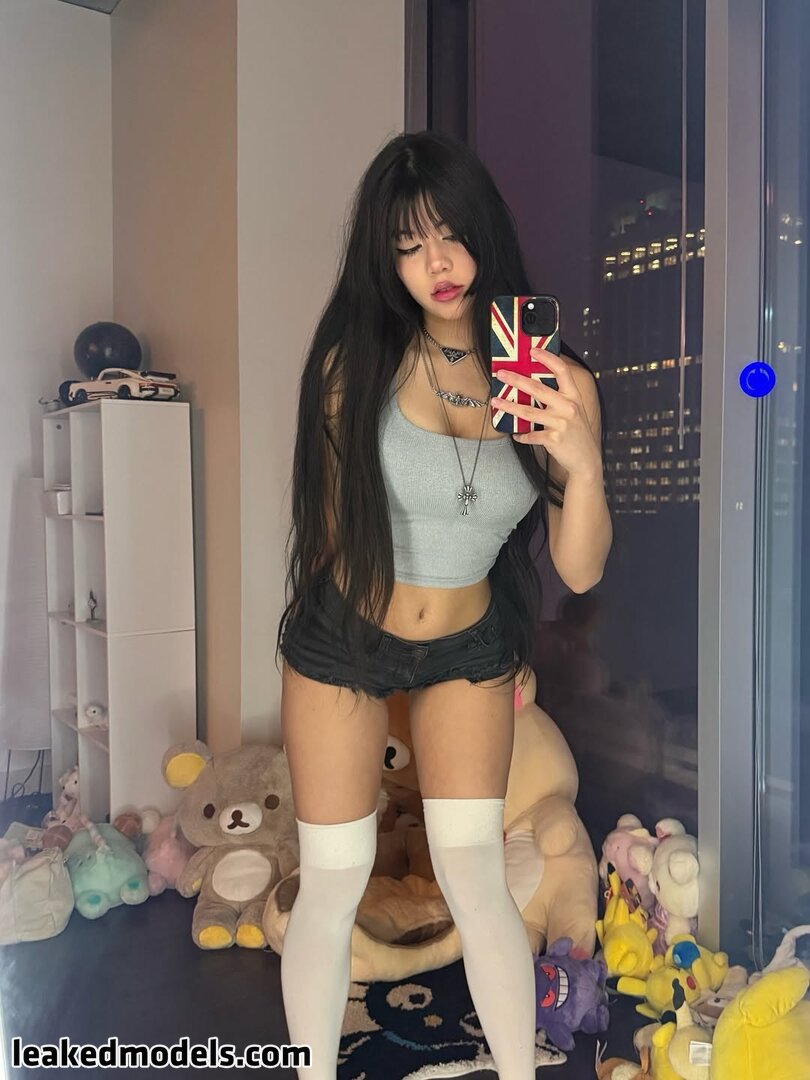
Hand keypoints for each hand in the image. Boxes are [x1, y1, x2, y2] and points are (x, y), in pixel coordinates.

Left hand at [492, 348, 600, 477]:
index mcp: (573, 397)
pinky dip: (520, 435)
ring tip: (496, 401)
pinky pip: (530, 435)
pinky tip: (515, 433)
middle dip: (516, 380)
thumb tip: (534, 386)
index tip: (533, 351)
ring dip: (509, 406)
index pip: (562, 370)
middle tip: (501, 374)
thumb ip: (559, 398)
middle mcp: (568, 407)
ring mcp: (561, 423)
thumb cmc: (577, 434)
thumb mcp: (574, 411)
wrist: (586, 460)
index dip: (547, 358)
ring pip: (528, 412)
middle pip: (538, 389)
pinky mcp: (553, 439)